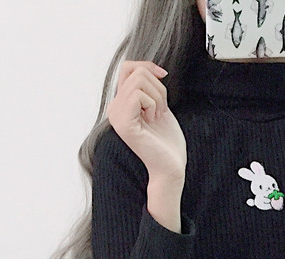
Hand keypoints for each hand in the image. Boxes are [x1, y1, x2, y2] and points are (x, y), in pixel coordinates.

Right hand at [107, 61, 186, 180]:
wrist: (170, 167)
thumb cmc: (167, 142)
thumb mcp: (158, 106)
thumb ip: (149, 88)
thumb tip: (150, 68)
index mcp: (121, 104)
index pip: (128, 68)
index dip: (147, 66)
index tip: (163, 76)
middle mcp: (114, 109)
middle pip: (135, 71)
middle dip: (157, 86)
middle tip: (162, 110)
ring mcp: (116, 115)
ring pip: (138, 80)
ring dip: (157, 96)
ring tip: (158, 116)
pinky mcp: (123, 123)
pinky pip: (138, 94)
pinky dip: (153, 104)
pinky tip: (154, 120)